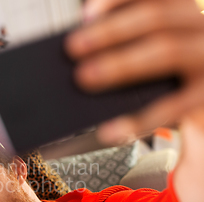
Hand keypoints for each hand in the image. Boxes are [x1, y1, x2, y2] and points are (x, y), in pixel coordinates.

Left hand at [66, 0, 203, 143]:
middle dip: (110, 31)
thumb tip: (84, 46)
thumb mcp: (159, 49)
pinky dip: (137, 119)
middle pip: (156, 18)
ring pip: (167, 50)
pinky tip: (109, 130)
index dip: (117, 1)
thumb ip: (132, 41)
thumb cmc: (174, 77)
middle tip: (72, 47)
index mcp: (187, 10)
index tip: (85, 16)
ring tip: (84, 77)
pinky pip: (173, 106)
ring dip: (121, 63)